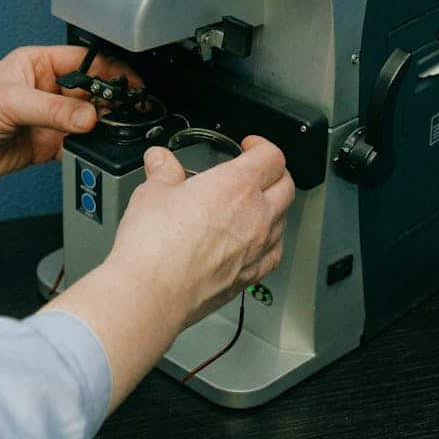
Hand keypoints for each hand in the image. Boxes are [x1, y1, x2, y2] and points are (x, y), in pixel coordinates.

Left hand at [0, 45, 138, 182]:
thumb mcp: (11, 101)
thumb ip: (53, 110)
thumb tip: (89, 116)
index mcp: (38, 64)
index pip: (85, 62)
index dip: (109, 70)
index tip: (131, 84)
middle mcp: (45, 90)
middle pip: (91, 92)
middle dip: (109, 101)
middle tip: (128, 112)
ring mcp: (46, 119)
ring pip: (86, 120)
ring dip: (100, 127)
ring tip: (114, 132)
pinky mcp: (44, 145)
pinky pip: (75, 146)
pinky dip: (86, 149)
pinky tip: (93, 150)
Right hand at [108, 135, 293, 330]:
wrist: (151, 292)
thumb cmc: (154, 245)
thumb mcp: (153, 191)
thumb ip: (164, 171)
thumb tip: (161, 161)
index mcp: (237, 185)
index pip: (271, 156)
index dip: (262, 146)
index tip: (250, 146)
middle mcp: (256, 216)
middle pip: (286, 186)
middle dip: (275, 173)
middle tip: (257, 170)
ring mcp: (256, 249)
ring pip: (284, 220)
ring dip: (274, 207)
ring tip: (255, 205)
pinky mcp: (249, 277)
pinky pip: (274, 253)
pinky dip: (270, 241)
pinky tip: (255, 242)